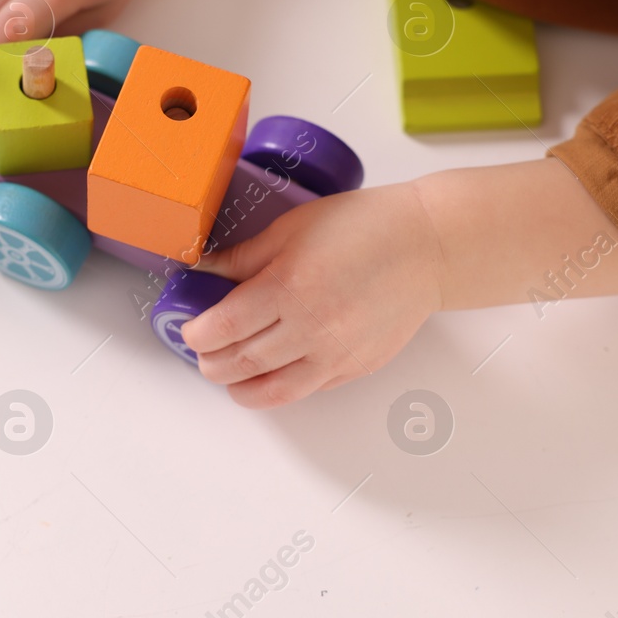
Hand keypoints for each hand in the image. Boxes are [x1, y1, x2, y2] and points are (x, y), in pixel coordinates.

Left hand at [181, 182, 445, 407]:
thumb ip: (245, 257)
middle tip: (203, 353)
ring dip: (239, 388)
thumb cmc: (365, 227)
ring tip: (228, 375)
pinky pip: (306, 390)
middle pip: (241, 363)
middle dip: (211, 364)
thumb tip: (205, 271)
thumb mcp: (294, 227)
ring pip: (271, 390)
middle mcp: (310, 328)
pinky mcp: (354, 367)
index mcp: (289, 287)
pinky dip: (278, 389)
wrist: (428, 246)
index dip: (196, 335)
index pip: (224, 327)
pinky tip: (268, 376)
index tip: (190, 329)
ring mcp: (335, 354)